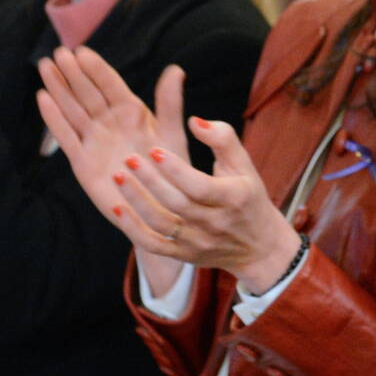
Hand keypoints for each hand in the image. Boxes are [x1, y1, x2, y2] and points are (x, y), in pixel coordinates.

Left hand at [36, 46, 299, 293]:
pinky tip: (117, 209)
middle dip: (149, 180)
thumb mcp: (244, 164)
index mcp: (232, 198)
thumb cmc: (247, 195)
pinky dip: (133, 229)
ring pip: (161, 224)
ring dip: (136, 201)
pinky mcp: (184, 254)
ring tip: (118, 176)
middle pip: (176, 204)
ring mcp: (198, 242)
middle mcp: (214, 223)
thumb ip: (222, 138)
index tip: (154, 149)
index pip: (199, 186)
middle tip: (128, 158)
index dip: (175, 169)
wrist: (258, 246)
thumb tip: (194, 120)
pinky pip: (154, 245)